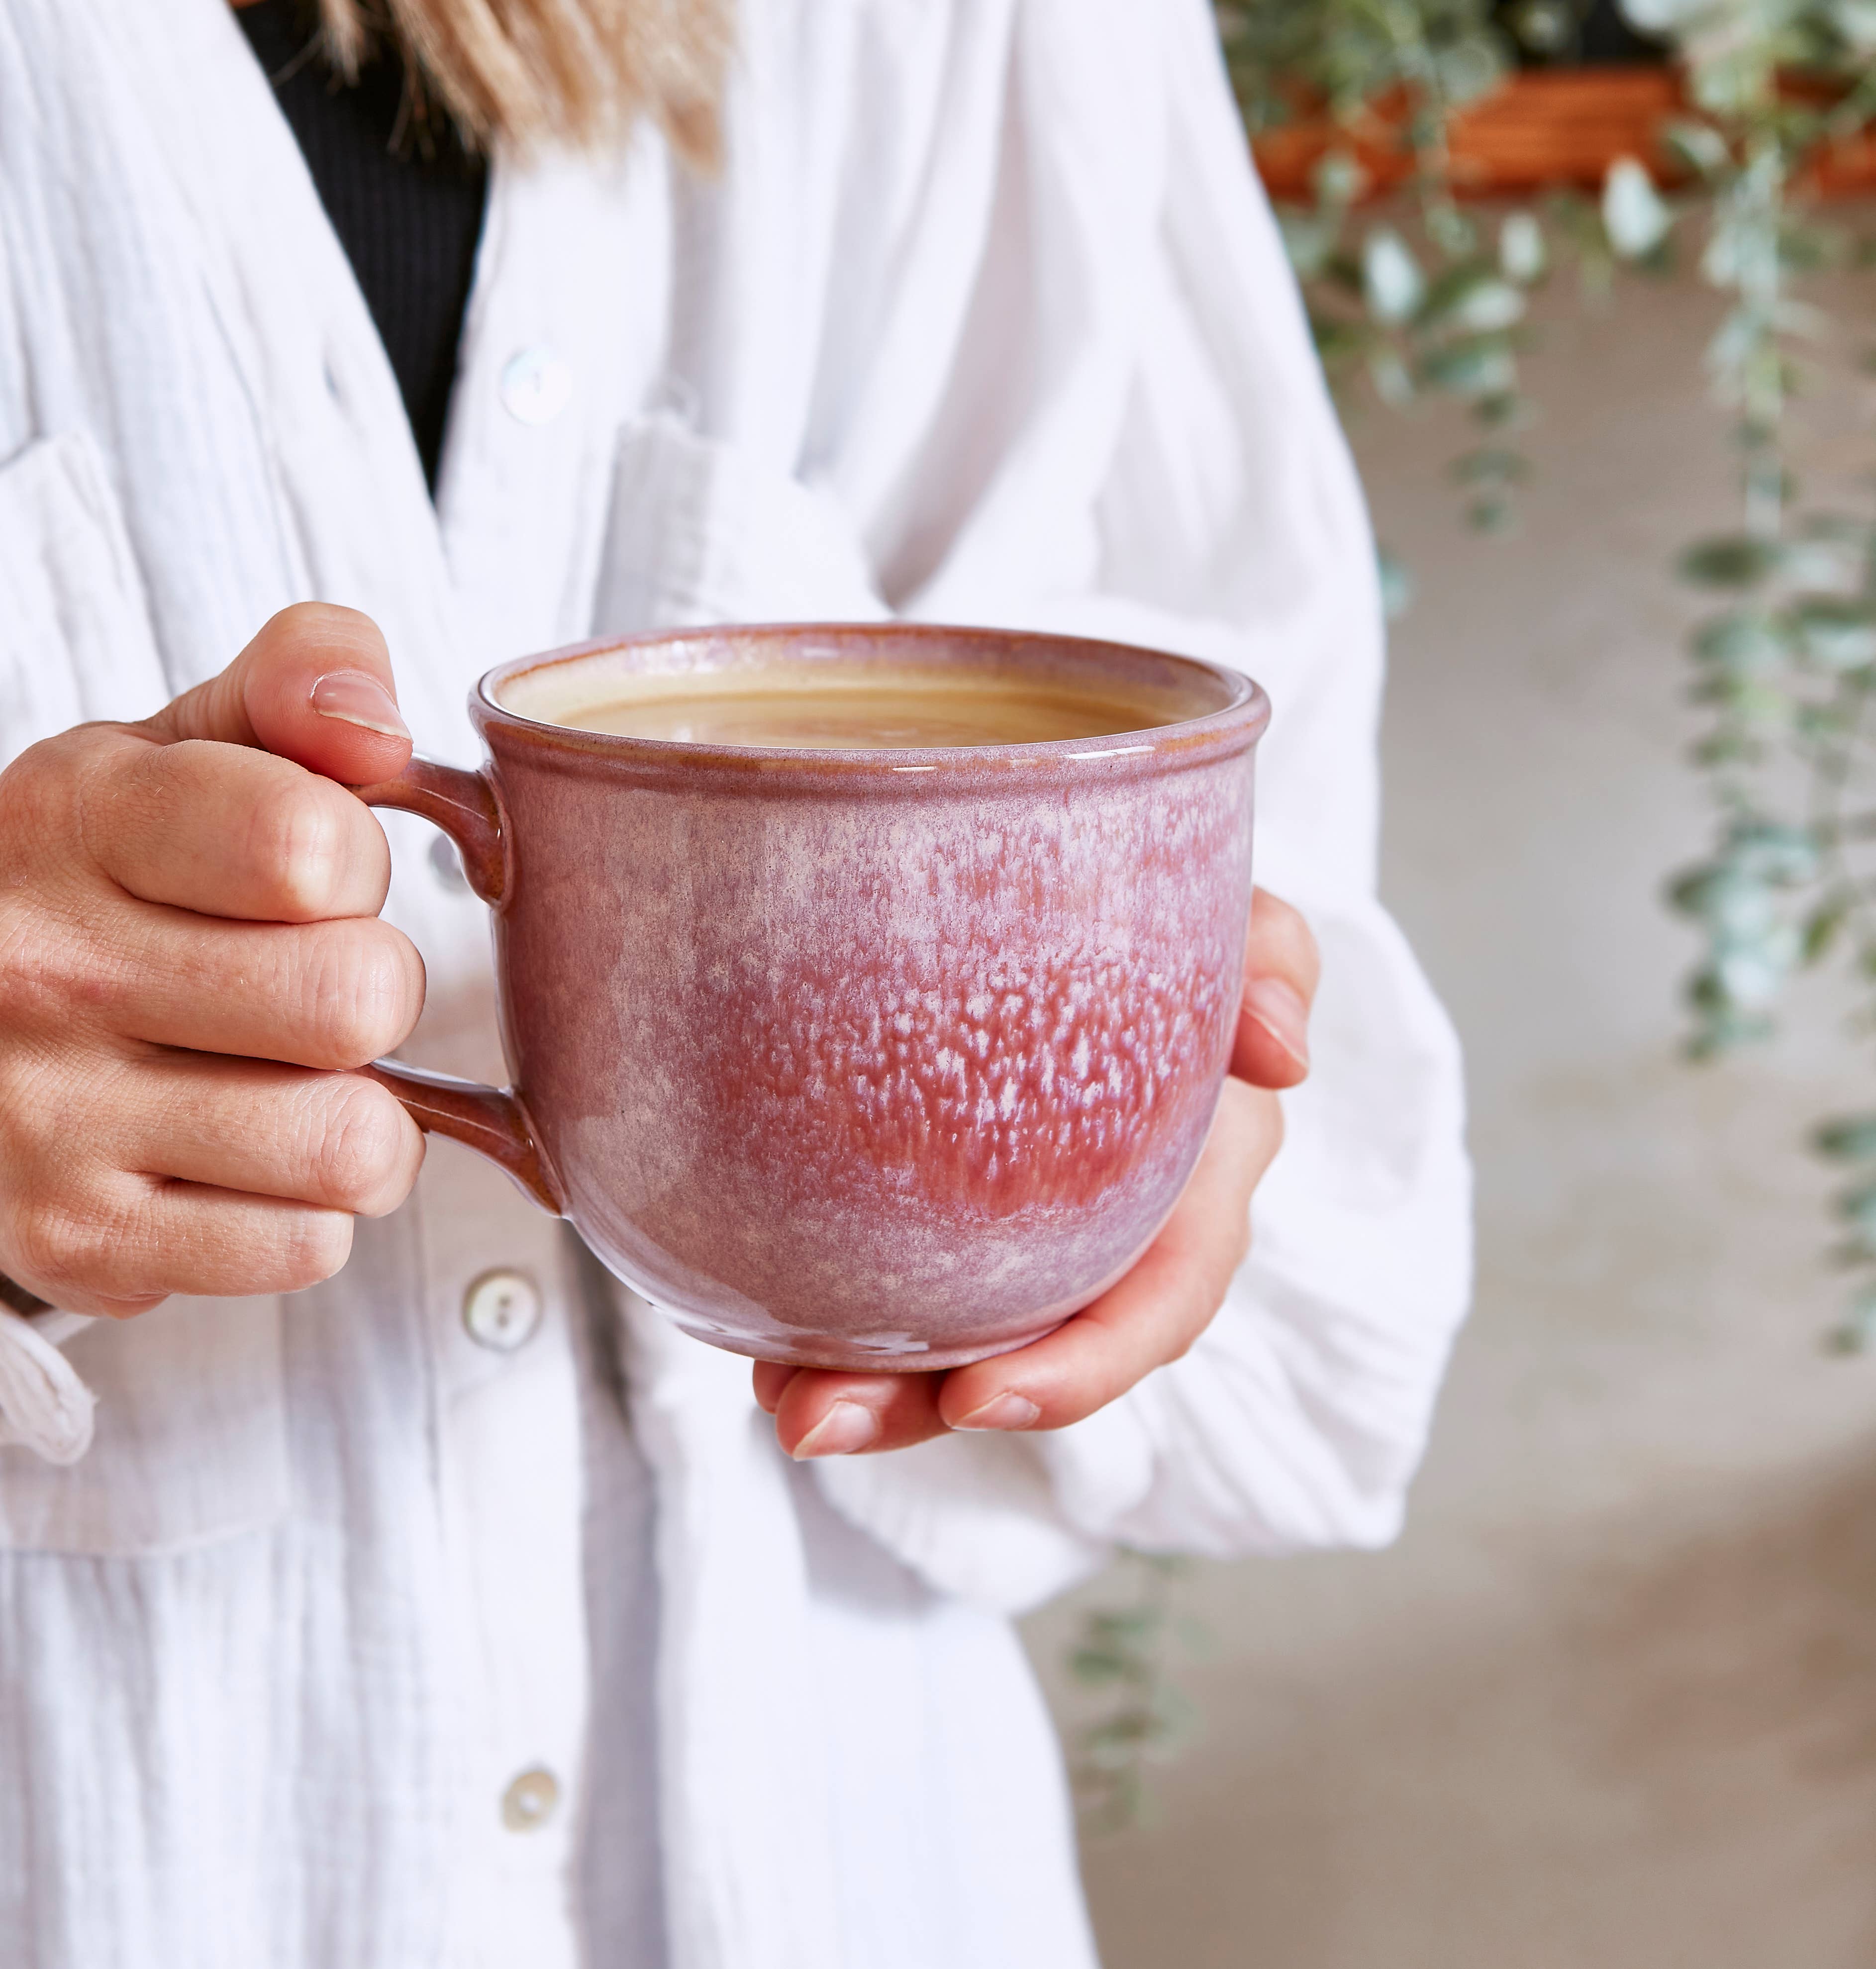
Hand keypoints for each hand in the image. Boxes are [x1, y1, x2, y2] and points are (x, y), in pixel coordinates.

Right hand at [0, 605, 426, 1315]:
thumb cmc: (104, 880)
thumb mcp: (183, 749)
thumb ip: (299, 685)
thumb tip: (373, 726)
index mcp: (74, 821)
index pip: (312, 845)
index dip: (356, 862)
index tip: (312, 873)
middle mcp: (40, 972)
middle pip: (359, 1000)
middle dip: (371, 992)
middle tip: (305, 984)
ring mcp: (49, 1123)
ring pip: (354, 1143)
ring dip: (361, 1116)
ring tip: (288, 1077)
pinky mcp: (80, 1246)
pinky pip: (308, 1246)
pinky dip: (307, 1208)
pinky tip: (245, 1158)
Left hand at [754, 887, 1318, 1455]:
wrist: (1092, 921)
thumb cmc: (1176, 930)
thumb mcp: (1240, 928)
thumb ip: (1272, 962)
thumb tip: (1284, 1056)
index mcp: (1196, 1191)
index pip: (1158, 1307)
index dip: (1082, 1369)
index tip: (979, 1398)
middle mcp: (1114, 1240)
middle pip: (1028, 1357)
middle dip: (924, 1406)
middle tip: (814, 1419)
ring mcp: (1030, 1242)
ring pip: (952, 1346)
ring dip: (866, 1390)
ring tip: (774, 1404)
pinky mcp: (954, 1222)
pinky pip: (901, 1290)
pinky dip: (832, 1320)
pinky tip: (753, 1338)